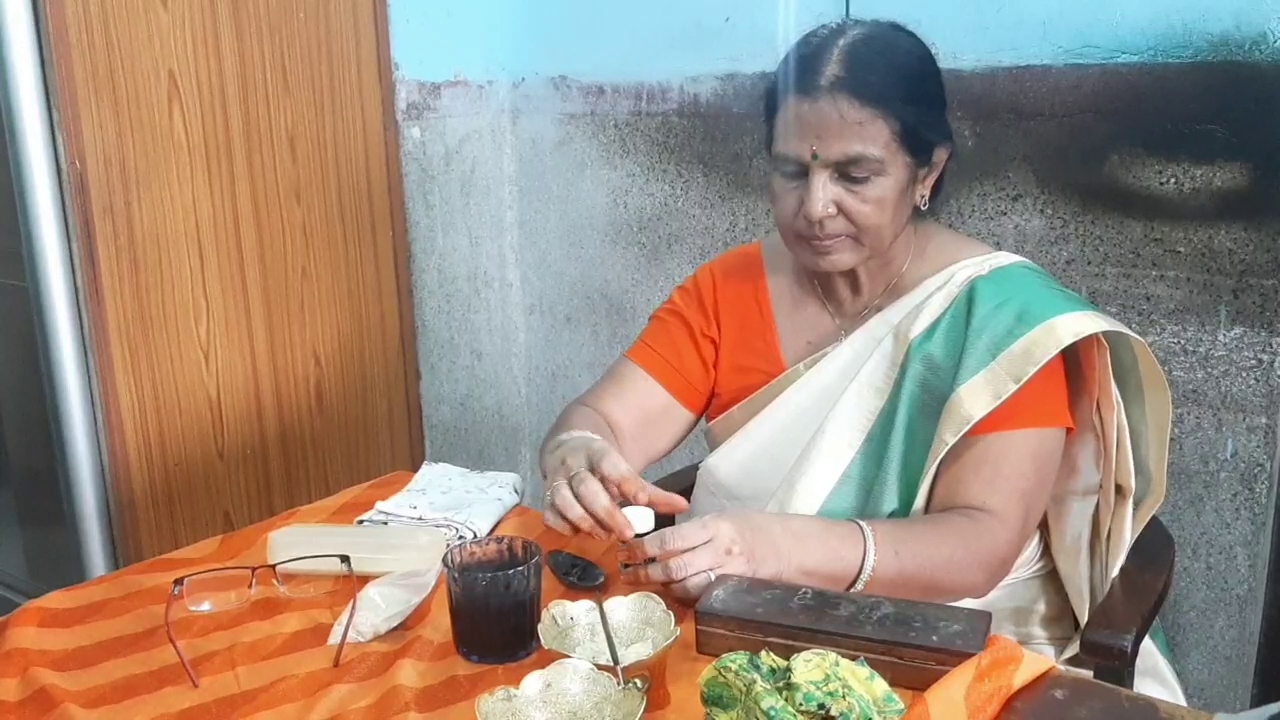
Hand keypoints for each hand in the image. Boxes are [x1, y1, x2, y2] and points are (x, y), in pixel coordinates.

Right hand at [540, 432, 688, 540]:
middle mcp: (574, 464)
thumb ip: (654, 493)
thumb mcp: (627, 474)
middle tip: (627, 533)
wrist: (569, 448)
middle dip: (606, 512)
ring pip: (563, 499)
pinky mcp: (546, 496)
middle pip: (587, 487)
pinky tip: (578, 534)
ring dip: (584, 520)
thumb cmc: (604, 468)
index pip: (611, 464)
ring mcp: (556, 479)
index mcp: (597, 452)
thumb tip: (684, 506)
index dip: (625, 482)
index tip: (642, 502)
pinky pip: (548, 512)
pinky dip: (562, 525)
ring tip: (603, 536)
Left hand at [617, 510, 790, 601]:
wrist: (788, 547)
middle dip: (645, 573)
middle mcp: (719, 551)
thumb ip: (692, 531)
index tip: (624, 551)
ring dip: (662, 588)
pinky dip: (683, 597)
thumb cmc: (751, 528)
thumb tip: (657, 542)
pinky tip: (671, 593)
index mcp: (713, 526)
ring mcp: (727, 574)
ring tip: (645, 583)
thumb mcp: (721, 518)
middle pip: (674, 567)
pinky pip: (701, 598)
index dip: (643, 548)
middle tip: (626, 575)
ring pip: (686, 587)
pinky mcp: (732, 592)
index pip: (670, 539)